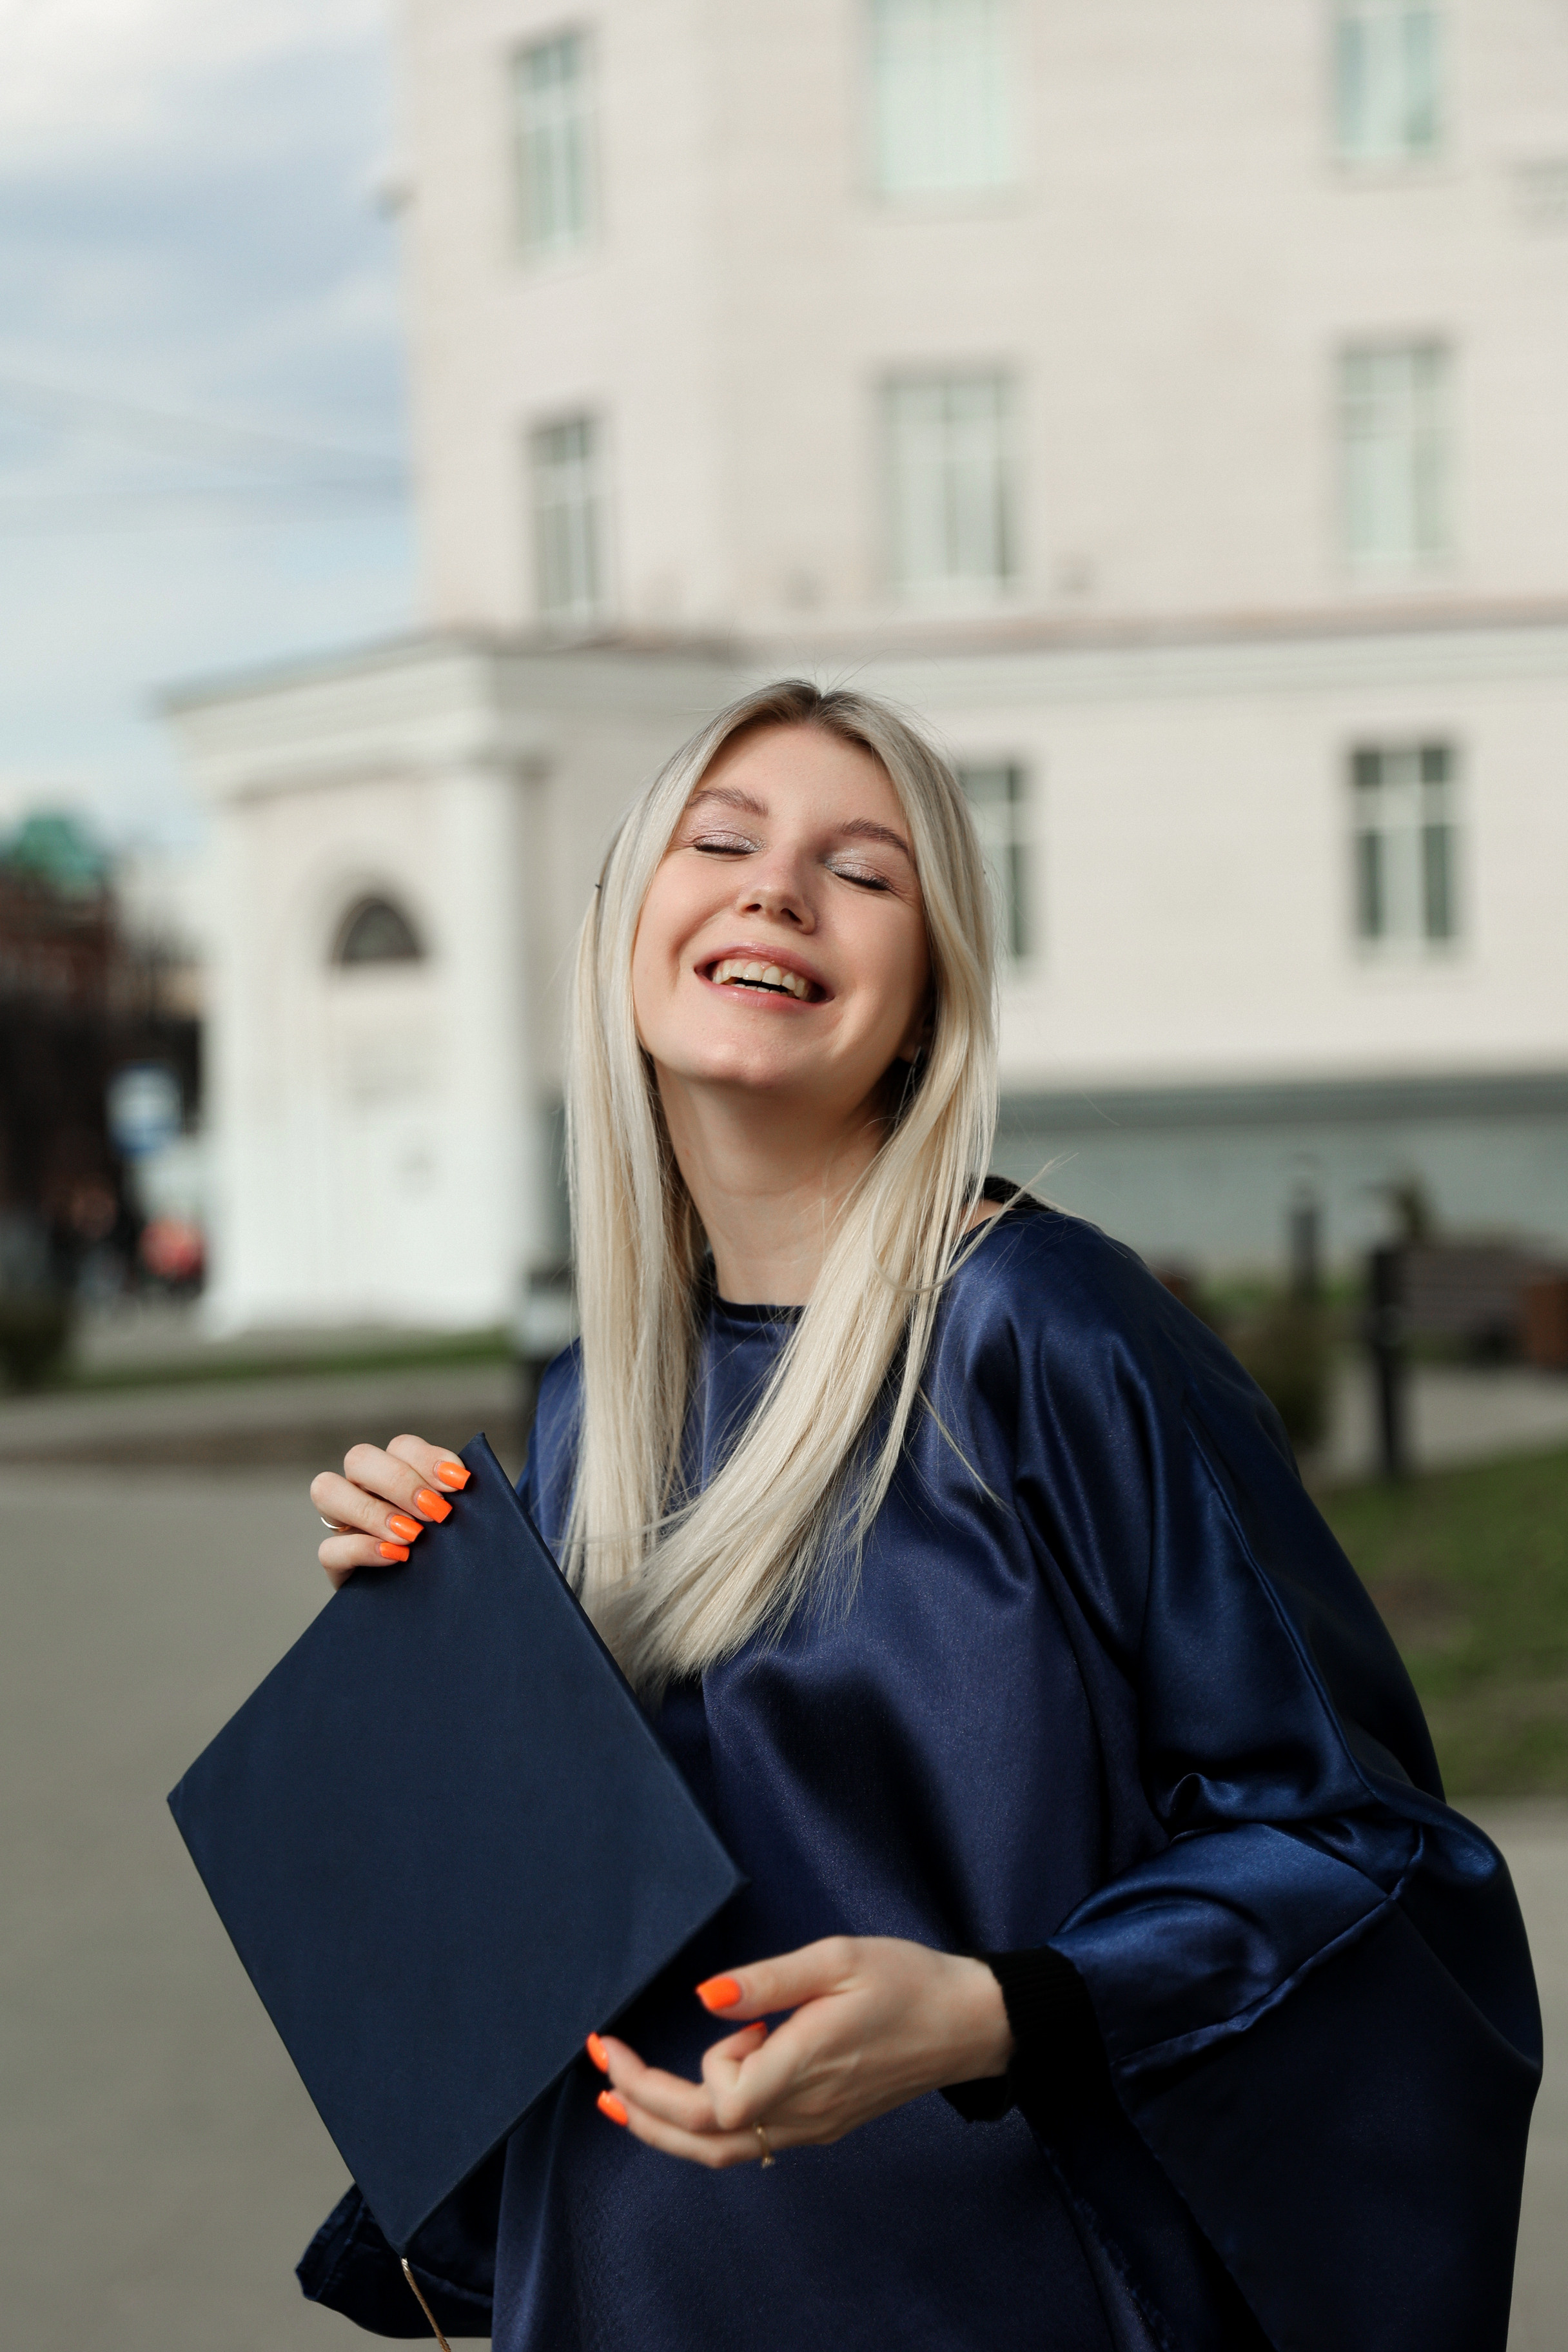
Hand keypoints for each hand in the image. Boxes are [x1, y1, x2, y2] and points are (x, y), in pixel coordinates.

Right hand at [309, 1434, 469, 1587]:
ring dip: (372, 1509)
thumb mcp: (457, 1526)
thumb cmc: (452, 1556)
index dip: (428, 1459)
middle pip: (359, 1458)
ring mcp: (344, 1524)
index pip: (401, 1447)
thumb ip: (458, 1504)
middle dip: (399, 1481)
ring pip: (326, 1489)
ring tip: (411, 1535)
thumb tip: (468, 1485)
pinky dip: (361, 1548)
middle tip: (436, 1511)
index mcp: (397, 1472)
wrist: (433, 1605)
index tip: (459, 1483)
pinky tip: (395, 1557)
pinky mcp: (335, 1562)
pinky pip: (328, 1548)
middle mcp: (364, 1490)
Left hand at [589, 1935, 1011, 2168]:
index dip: (681, 2072)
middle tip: (601, 2064)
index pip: (719, 2104)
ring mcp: (812, 2125)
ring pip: (722, 2149)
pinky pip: (749, 2140)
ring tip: (620, 2094)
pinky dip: (706, 2123)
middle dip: (641, 2104)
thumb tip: (705, 1999)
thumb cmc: (905, 1980)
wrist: (965, 2024)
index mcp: (805, 2065)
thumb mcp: (837, 1958)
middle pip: (703, 2137)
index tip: (683, 2025)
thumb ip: (767, 1981)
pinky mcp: (820, 2125)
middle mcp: (804, 2109)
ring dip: (664, 2124)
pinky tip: (696, 2089)